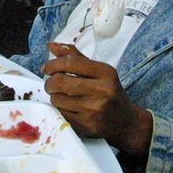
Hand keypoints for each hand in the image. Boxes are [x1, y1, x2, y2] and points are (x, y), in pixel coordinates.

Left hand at [42, 42, 152, 157]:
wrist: (126, 122)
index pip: (70, 62)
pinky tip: (68, 107)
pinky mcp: (88, 127)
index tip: (46, 68)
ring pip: (57, 100)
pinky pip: (62, 114)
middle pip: (60, 82)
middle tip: (50, 83)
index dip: (52, 64)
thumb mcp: (98, 71)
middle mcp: (102, 91)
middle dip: (49, 82)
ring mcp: (95, 110)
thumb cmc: (109, 92)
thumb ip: (75, 57)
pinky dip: (60, 109)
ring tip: (61, 96)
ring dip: (54, 97)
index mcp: (105, 72)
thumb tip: (51, 45)